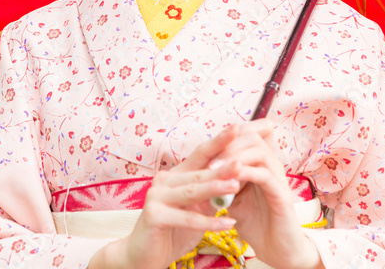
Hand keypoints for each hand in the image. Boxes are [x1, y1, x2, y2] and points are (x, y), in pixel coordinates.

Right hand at [87, 124, 241, 268]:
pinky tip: (229, 223)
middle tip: (242, 160)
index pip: (200, 155)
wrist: (142, 255)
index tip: (238, 129)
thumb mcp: (195, 210)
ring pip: (192, 192)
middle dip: (221, 167)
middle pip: (198, 172)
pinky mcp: (154, 215)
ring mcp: (157, 196)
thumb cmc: (171, 231)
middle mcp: (164, 181)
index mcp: (175, 175)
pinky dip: (210, 222)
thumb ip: (211, 197)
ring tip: (236, 185)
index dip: (218, 142)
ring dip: (215, 189)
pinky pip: (187, 218)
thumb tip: (236, 182)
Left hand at [212, 118, 323, 268]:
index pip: (246, 134)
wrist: (276, 251)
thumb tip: (203, 166)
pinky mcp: (282, 195)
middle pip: (252, 136)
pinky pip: (265, 175)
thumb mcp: (233, 196)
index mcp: (260, 163)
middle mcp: (272, 166)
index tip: (207, 148)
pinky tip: (230, 178)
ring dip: (234, 156)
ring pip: (259, 151)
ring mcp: (279, 179)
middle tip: (209, 159)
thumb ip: (224, 179)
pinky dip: (246, 173)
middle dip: (228, 143)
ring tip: (214, 168)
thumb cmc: (254, 222)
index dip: (227, 135)